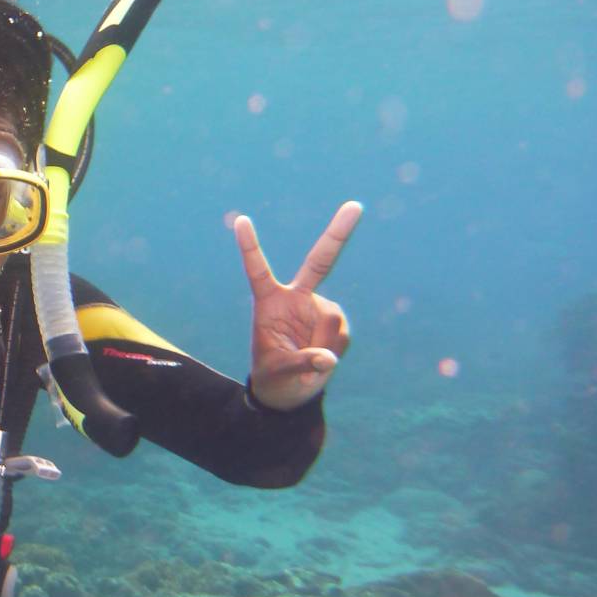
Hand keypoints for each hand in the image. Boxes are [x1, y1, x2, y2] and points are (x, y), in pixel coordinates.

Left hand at [233, 201, 360, 410]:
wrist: (289, 390)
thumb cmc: (274, 376)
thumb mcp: (278, 372)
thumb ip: (301, 364)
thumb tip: (328, 360)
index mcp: (268, 301)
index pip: (258, 270)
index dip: (249, 246)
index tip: (240, 220)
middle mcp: (296, 297)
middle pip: (320, 262)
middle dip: (339, 233)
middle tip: (356, 205)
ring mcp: (318, 307)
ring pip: (331, 319)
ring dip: (323, 344)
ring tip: (307, 359)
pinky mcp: (335, 321)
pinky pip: (341, 335)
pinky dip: (334, 350)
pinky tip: (322, 358)